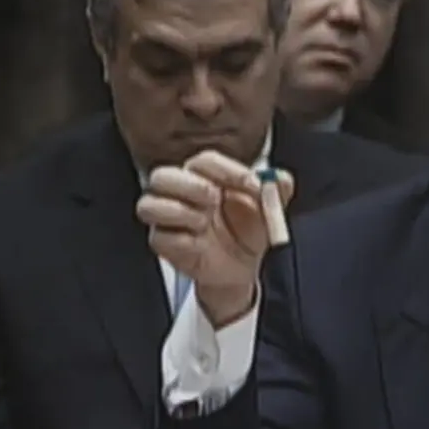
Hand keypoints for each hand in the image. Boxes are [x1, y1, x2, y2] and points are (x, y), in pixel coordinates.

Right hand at [136, 150, 293, 324]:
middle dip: (190, 185)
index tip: (253, 185)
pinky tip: (199, 243)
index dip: (228, 170)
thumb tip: (280, 178)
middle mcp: (181, 193)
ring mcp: (168, 219)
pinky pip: (158, 237)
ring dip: (178, 211)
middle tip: (215, 198)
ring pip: (148, 204)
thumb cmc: (249, 231)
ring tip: (205, 222)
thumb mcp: (268, 210)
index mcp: (206, 177)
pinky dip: (181, 239)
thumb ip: (276, 192)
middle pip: (162, 175)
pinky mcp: (164, 244)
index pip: (204, 161)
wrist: (244, 268)